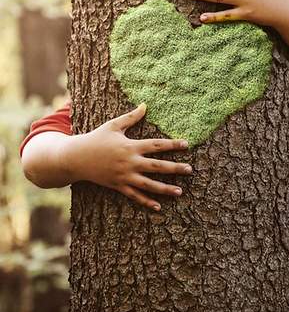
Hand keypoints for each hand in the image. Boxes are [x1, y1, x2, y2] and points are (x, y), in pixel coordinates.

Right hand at [60, 103, 191, 210]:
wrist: (76, 158)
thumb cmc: (96, 138)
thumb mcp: (113, 126)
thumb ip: (131, 117)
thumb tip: (145, 105)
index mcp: (130, 146)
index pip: (156, 145)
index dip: (172, 144)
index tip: (186, 144)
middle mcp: (129, 162)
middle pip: (157, 166)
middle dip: (175, 168)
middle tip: (190, 170)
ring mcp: (124, 176)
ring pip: (148, 184)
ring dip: (165, 189)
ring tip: (180, 192)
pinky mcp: (118, 186)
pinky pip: (134, 196)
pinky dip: (146, 201)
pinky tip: (158, 206)